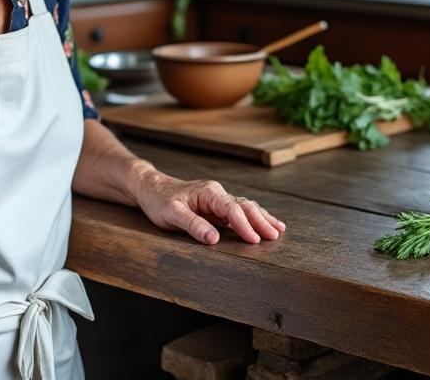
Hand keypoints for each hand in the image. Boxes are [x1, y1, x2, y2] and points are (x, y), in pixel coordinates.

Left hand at [133, 168, 285, 244]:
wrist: (151, 189)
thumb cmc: (159, 200)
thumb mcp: (171, 214)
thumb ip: (193, 225)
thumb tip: (214, 239)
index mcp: (209, 192)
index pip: (232, 209)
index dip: (244, 225)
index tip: (255, 240)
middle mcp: (218, 194)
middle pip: (245, 206)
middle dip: (261, 221)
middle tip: (275, 236)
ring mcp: (219, 200)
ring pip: (246, 208)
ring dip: (262, 218)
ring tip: (279, 230)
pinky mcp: (217, 208)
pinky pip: (240, 212)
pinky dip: (255, 218)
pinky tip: (266, 223)